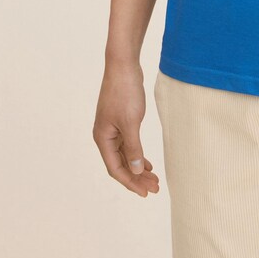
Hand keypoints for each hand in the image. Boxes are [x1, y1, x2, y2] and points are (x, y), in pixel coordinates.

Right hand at [93, 61, 159, 196]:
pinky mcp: (120, 120)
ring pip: (125, 155)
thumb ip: (133, 147)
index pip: (116, 169)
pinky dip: (137, 153)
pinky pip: (127, 144)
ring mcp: (112, 128)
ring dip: (138, 167)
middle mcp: (104, 136)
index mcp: (103, 138)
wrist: (123, 65)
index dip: (130, 182)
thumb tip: (135, 171)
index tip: (146, 192)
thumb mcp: (131, 122)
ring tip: (154, 178)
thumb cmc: (125, 92)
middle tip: (155, 187)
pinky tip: (146, 162)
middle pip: (120, 164)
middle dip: (136, 177)